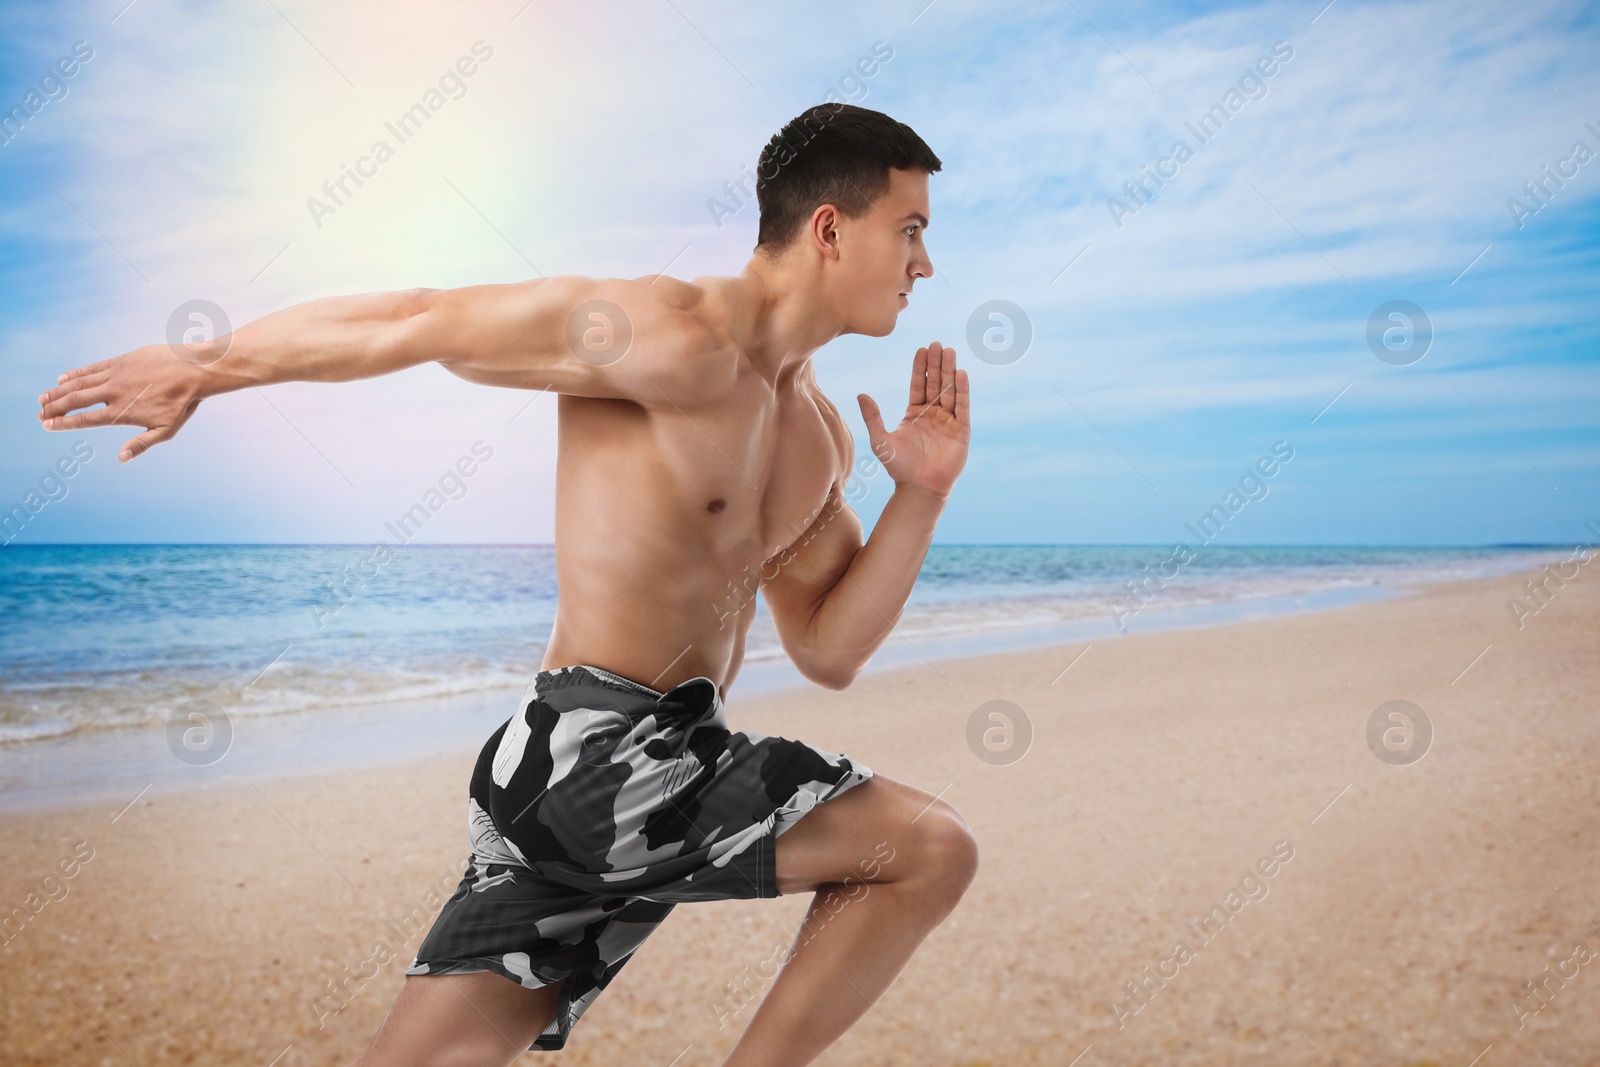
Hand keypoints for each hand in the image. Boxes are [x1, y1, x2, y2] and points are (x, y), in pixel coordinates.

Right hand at [37, 344, 205, 462]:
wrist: (194, 370)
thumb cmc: (182, 403)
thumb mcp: (166, 430)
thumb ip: (142, 444)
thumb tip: (121, 459)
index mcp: (122, 412)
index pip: (85, 420)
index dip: (64, 423)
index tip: (47, 426)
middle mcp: (113, 392)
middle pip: (76, 401)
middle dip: (54, 409)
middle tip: (39, 415)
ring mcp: (115, 375)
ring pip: (79, 384)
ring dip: (58, 392)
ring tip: (43, 399)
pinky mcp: (120, 361)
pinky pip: (92, 368)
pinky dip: (75, 374)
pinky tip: (62, 379)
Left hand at [856, 341, 969, 499]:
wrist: (918, 489)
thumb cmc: (898, 468)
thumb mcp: (880, 440)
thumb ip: (872, 417)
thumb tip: (861, 395)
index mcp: (915, 414)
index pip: (919, 385)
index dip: (920, 368)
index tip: (921, 349)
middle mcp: (933, 415)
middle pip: (936, 383)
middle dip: (937, 364)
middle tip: (937, 344)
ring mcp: (948, 421)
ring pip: (950, 391)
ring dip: (950, 371)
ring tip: (950, 351)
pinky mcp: (961, 431)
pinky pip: (962, 407)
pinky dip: (962, 390)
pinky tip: (961, 374)